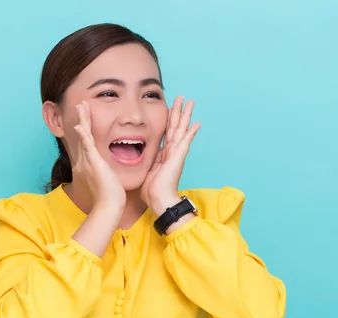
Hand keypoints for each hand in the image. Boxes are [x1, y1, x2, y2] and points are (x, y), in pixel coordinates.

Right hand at [73, 101, 125, 212]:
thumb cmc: (111, 196)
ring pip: (84, 136)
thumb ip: (107, 171)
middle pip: (83, 135)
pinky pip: (87, 147)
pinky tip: (79, 126)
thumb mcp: (108, 179)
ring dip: (82, 120)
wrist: (109, 206)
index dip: (85, 128)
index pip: (87, 141)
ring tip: (81, 106)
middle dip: (82, 119)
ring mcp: (88, 161)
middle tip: (81, 104)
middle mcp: (85, 161)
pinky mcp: (94, 164)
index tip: (85, 117)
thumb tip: (111, 170)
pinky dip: (84, 136)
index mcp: (89, 163)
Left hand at [141, 96, 201, 215]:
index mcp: (164, 154)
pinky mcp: (178, 157)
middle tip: (183, 98)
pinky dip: (191, 132)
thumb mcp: (147, 171)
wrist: (159, 200)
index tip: (170, 108)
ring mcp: (176, 154)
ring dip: (185, 115)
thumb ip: (147, 162)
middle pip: (175, 127)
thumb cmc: (152, 191)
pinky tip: (197, 123)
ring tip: (190, 102)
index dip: (168, 120)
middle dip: (178, 112)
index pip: (166, 133)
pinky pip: (185, 142)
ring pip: (181, 130)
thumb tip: (140, 159)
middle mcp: (172, 152)